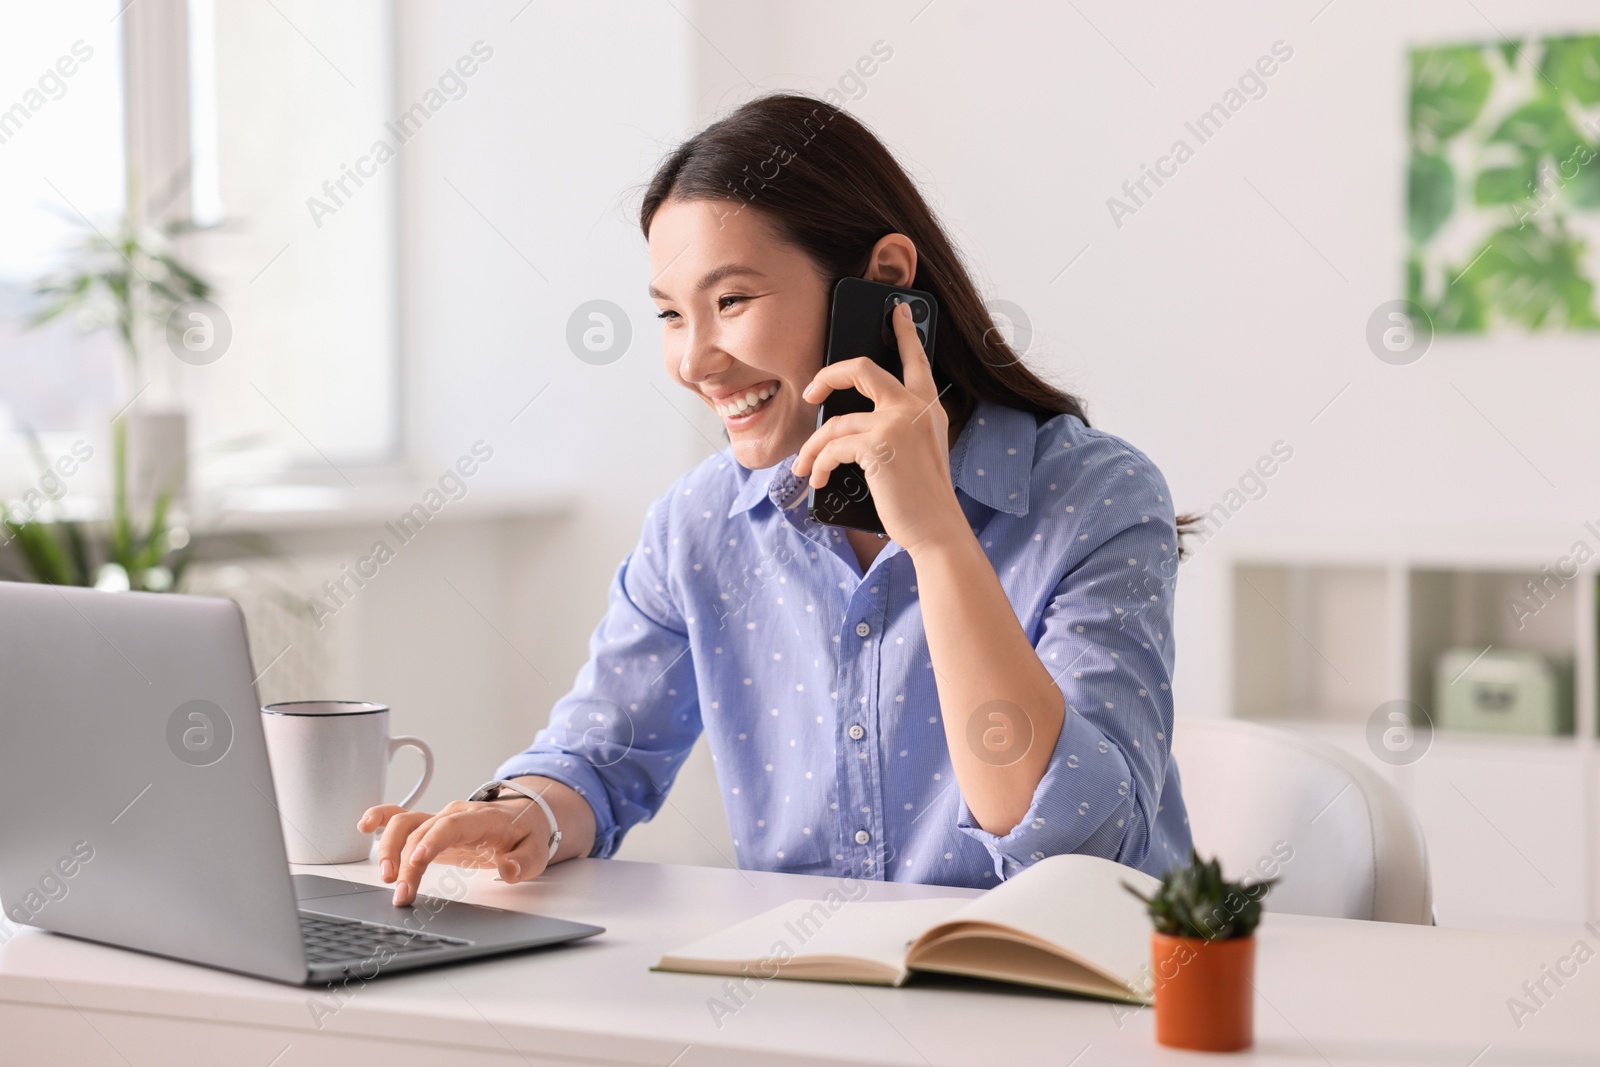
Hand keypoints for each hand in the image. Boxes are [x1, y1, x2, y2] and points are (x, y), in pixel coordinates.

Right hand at [358, 798, 550, 906]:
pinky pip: (400, 816)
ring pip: (406, 823)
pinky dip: (381, 817)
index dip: (432, 840)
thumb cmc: (527, 835)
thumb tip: (509, 869)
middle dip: (408, 861)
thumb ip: (524, 862)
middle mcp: (455, 814)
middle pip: (422, 831)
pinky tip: (364, 827)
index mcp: (481, 818)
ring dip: (391, 848)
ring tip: (387, 878)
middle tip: (401, 892)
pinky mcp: (429, 826)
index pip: (452, 825)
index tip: (417, 860)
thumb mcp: (536, 852)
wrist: (524, 817)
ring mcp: (439, 818)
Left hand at [792, 299, 965, 554]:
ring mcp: (896, 423)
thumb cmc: (924, 498)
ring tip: (803, 467)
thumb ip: (898, 427)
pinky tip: (816, 479)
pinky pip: (832, 447)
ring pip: (835, 421)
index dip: (905, 330)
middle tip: (810, 392)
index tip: (897, 308)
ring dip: (812, 447)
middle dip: (827, 375)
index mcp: (928, 406)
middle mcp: (914, 407)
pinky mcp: (877, 446)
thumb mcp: (920, 451)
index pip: (916, 359)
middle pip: (862, 367)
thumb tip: (849, 422)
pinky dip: (817, 464)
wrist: (937, 529)